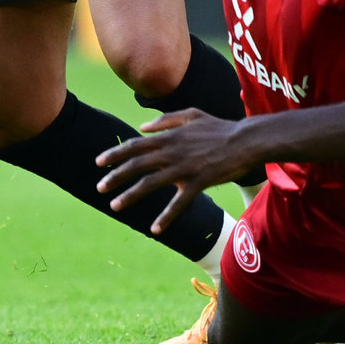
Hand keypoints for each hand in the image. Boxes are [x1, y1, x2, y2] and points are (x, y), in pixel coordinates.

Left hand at [95, 109, 250, 235]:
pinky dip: (166, 217)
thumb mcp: (191, 114)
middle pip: (137, 165)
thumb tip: (142, 126)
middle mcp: (172, 152)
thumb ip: (165, 120)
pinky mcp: (199, 183)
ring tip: (114, 206)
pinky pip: (179, 203)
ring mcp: (185, 168)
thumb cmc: (219, 127)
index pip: (135, 145)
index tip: (98, 162)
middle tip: (99, 188)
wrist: (246, 140)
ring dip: (130, 196)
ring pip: (151, 184)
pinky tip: (154, 229)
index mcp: (169, 136)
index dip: (115, 154)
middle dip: (115, 177)